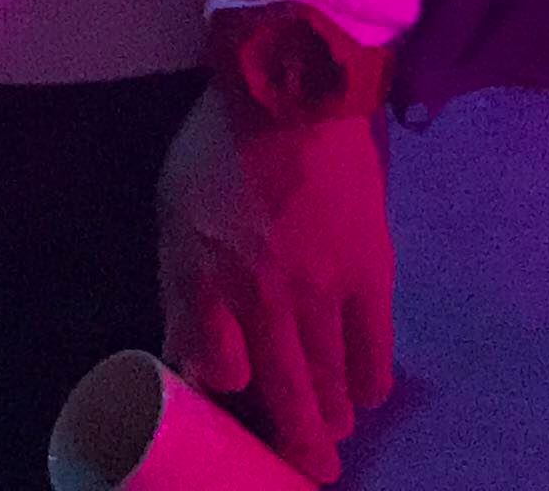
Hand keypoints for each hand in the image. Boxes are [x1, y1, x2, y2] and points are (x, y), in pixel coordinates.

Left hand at [158, 85, 393, 485]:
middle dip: (294, 442)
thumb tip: (186, 349)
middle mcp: (261, 299)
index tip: (232, 403)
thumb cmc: (219, 149)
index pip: (215, 369)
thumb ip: (182, 287)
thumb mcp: (174, 213)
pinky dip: (367, 382)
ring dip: (331, 418)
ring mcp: (321, 294)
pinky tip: (363, 393)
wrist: (292, 95)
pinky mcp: (371, 279)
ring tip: (331, 435)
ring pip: (330, 384)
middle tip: (307, 468)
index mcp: (204, 278)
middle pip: (283, 394)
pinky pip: (373, 354)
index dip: (225, 393)